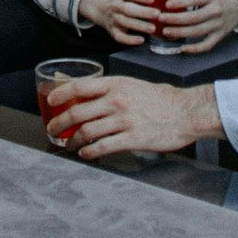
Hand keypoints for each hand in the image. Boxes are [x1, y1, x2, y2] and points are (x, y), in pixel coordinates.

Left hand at [61, 77, 220, 161]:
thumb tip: (90, 97)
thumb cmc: (162, 99)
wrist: (187, 111)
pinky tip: (86, 153)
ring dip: (73, 140)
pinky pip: (103, 146)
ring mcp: (124, 120)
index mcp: (116, 84)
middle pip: (78, 112)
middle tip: (53, 129)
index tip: (50, 101)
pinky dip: (89, 151)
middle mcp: (117, 100)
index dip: (61, 94)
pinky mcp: (132, 139)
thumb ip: (112, 90)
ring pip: (87, 131)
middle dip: (60, 123)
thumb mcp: (134, 85)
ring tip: (69, 143)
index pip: (80, 86)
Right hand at [76, 0, 158, 45]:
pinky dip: (130, 40)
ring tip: (153, 28)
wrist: (103, 9)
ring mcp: (113, 19)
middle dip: (143, 12)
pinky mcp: (113, 31)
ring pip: (125, 22)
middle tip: (157, 14)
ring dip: (140, 26)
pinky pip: (120, 37)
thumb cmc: (126, 1)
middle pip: (127, 9)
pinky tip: (141, 40)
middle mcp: (116, 5)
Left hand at [151, 0, 237, 52]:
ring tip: (165, 31)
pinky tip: (182, 48)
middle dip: (175, 19)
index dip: (180, 2)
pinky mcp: (219, 36)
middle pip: (194, 17)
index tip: (167, 4)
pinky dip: (194, 49)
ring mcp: (218, 24)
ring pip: (197, 32)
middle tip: (160, 18)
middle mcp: (215, 10)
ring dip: (180, 33)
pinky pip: (206, 45)